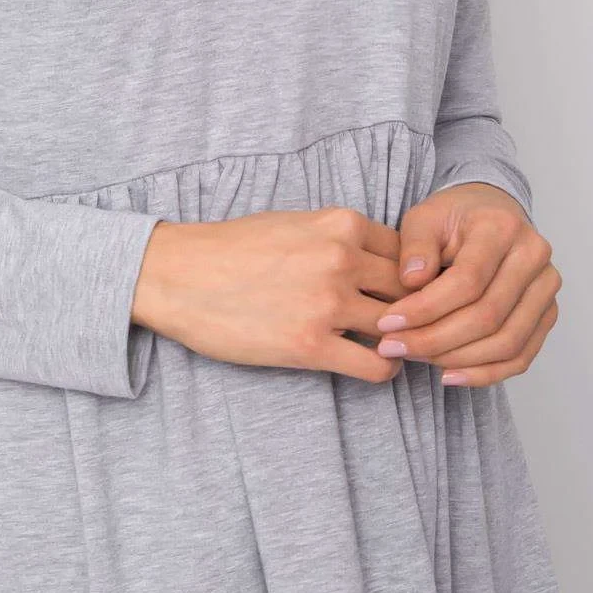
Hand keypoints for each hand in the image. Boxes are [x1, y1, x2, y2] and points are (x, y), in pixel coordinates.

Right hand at [133, 209, 412, 382]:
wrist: (177, 275)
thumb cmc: (231, 248)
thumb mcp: (293, 222)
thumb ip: (338, 237)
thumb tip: (377, 259)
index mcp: (340, 224)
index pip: (408, 252)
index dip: (413, 275)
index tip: (407, 292)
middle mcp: (341, 259)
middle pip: (410, 289)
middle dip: (416, 309)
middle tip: (414, 325)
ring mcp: (327, 303)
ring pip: (399, 328)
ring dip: (403, 341)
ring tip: (397, 348)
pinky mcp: (311, 345)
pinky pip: (376, 366)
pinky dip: (385, 370)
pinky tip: (375, 366)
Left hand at [374, 183, 560, 385]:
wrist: (490, 215)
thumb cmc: (453, 219)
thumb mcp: (424, 218)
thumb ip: (415, 246)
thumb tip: (412, 281)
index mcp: (503, 227)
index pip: (468, 281)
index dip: (426, 308)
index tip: (388, 322)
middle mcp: (534, 257)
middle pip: (487, 316)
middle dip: (434, 339)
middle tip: (394, 347)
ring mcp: (546, 288)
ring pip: (507, 343)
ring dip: (456, 359)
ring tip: (415, 357)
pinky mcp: (547, 314)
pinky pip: (521, 357)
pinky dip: (485, 374)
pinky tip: (448, 375)